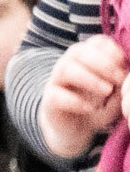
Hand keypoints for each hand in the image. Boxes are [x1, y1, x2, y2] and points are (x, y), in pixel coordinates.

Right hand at [41, 35, 128, 160]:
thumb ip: (123, 81)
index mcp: (87, 58)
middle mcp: (69, 64)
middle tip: (119, 79)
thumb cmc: (100, 106)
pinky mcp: (49, 100)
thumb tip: (129, 71)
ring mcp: (56, 81)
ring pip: (66, 69)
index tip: (124, 66)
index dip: (112, 51)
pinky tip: (89, 108)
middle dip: (102, 63)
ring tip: (106, 91)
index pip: (97, 42)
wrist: (76, 130)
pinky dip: (75, 101)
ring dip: (89, 79)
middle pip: (78, 51)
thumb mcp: (117, 93)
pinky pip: (56, 95)